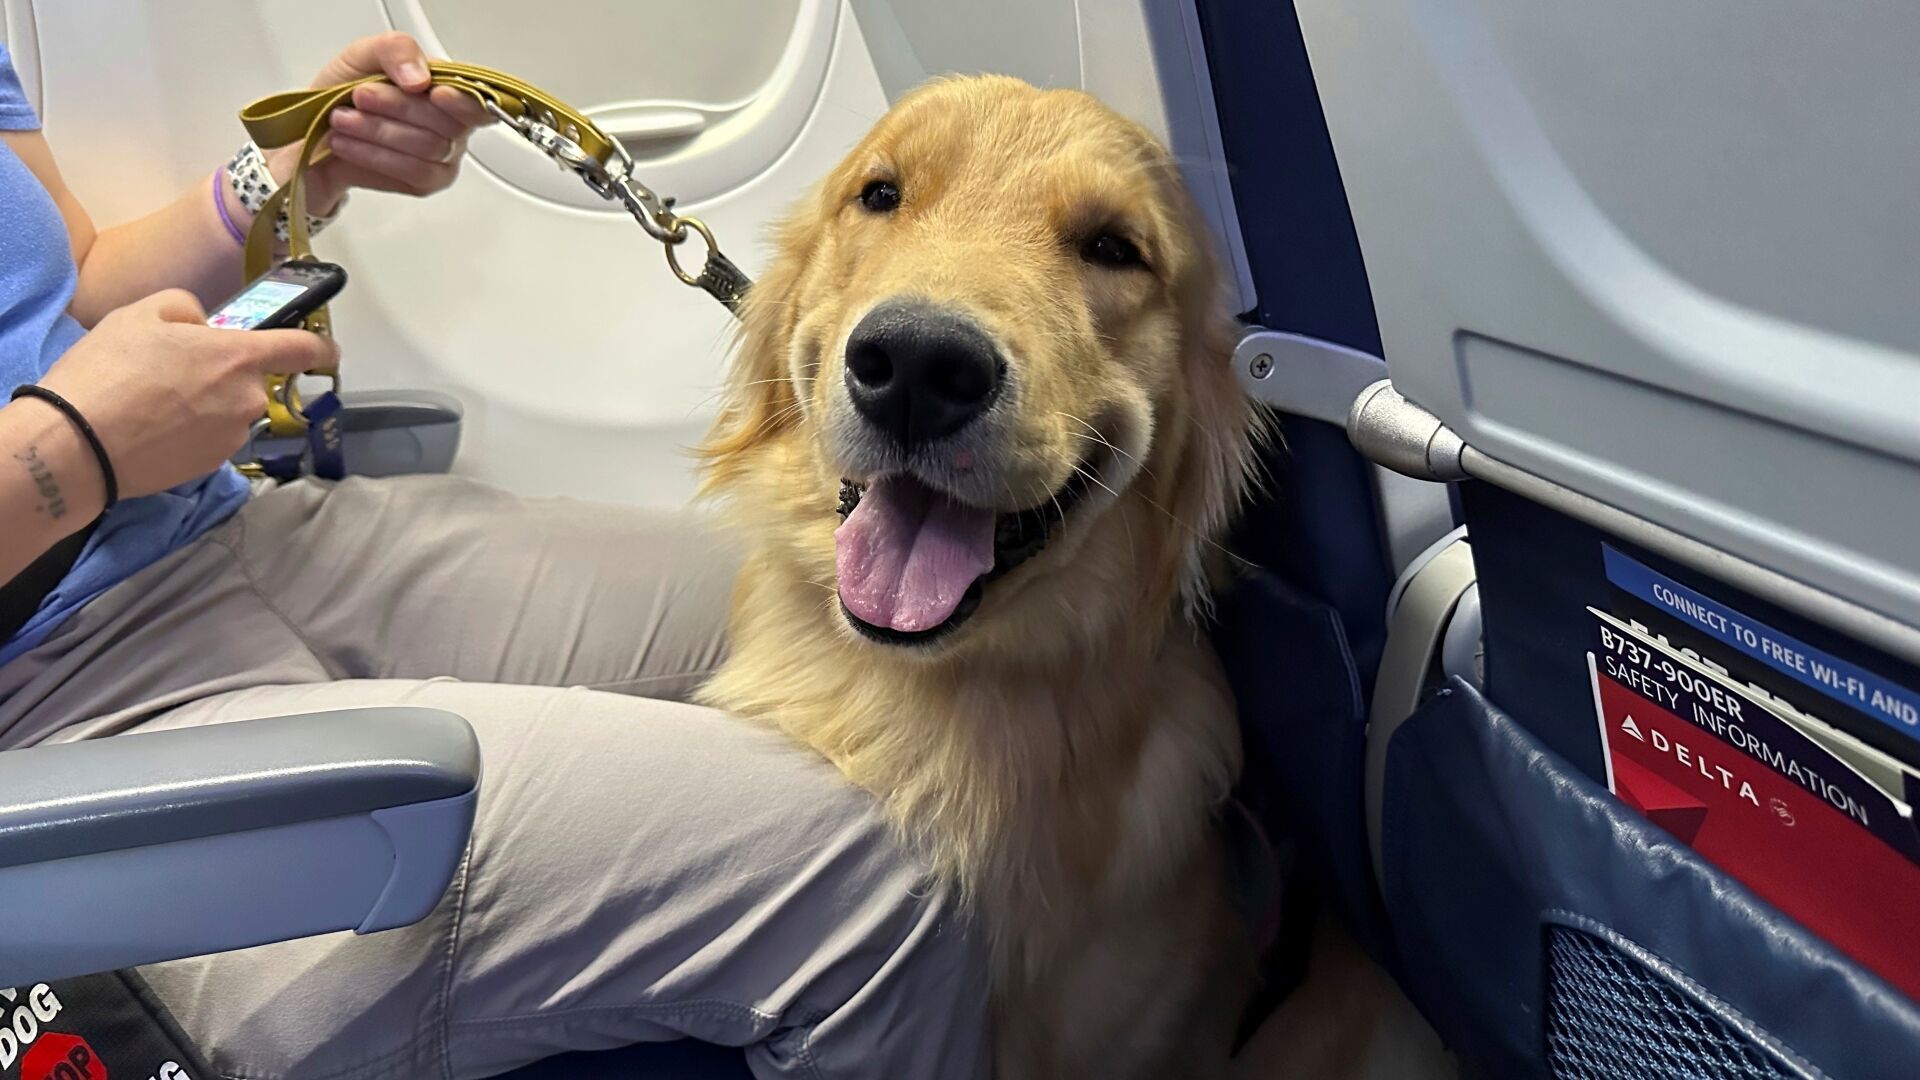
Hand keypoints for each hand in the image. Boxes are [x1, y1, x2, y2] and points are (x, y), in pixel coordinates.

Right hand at [36, 290, 338, 499]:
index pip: (301, 349)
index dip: (319, 347)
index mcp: (240, 356)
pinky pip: (210, 438)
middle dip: (221, 375)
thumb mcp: (142, 313)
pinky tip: (152, 428)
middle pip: (250, 381)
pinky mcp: (211, 466)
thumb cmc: (109, 370)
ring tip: (152, 402)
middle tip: (170, 373)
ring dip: (205, 405)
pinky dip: (190, 432)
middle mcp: (248, 398)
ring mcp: (233, 436)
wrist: (77, 444)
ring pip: (228, 411)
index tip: (327, 350)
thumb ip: (187, 308)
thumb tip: (204, 326)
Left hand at [270, 32, 492, 213]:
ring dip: (379, 132)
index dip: (463, 100)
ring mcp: (443, 157)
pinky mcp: (426, 184)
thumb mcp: (362, 56)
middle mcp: (452, 125)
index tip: (434, 92)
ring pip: (428, 147)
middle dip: (397, 108)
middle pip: (448, 123)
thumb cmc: (341, 97)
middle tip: (359, 97)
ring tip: (342, 120)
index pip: (477, 100)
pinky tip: (348, 144)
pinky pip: (414, 172)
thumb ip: (395, 50)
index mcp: (445, 91)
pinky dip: (376, 156)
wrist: (310, 138)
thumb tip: (421, 78)